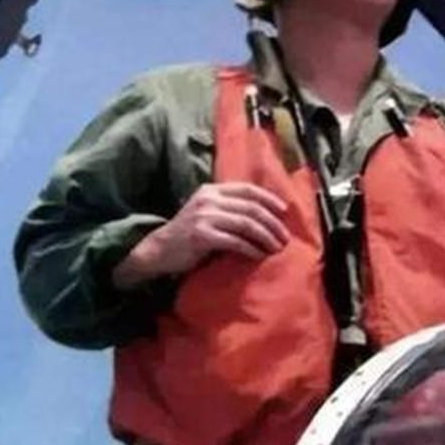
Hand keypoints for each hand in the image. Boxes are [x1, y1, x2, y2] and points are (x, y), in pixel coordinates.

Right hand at [112, 182, 288, 289]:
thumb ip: (227, 207)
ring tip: (277, 247)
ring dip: (266, 237)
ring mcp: (204, 217)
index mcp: (211, 190)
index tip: (284, 211)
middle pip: (250, 207)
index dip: (269, 199)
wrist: (160, 249)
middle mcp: (208, 200)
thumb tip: (264, 213)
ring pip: (246, 224)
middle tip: (285, 236)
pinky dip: (251, 249)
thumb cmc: (187, 233)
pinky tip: (259, 255)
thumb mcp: (206, 211)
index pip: (247, 189)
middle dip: (272, 222)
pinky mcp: (202, 236)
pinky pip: (235, 241)